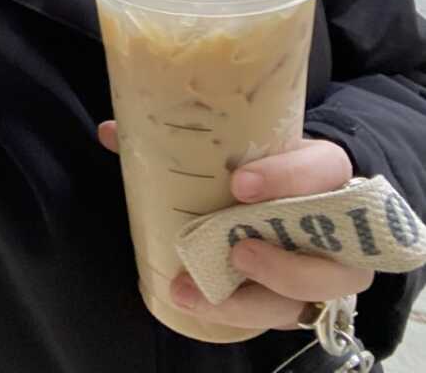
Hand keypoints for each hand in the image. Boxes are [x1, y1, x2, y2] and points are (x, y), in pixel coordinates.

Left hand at [97, 122, 373, 331]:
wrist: (302, 188)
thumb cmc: (266, 161)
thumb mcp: (241, 142)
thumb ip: (180, 138)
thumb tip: (110, 131)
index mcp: (324, 169)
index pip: (322, 169)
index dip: (287, 177)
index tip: (240, 182)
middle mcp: (338, 225)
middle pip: (332, 256)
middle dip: (284, 263)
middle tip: (235, 251)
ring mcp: (327, 267)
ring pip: (312, 299)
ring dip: (257, 299)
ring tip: (202, 292)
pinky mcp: (305, 296)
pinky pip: (284, 316)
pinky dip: (242, 313)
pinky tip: (198, 305)